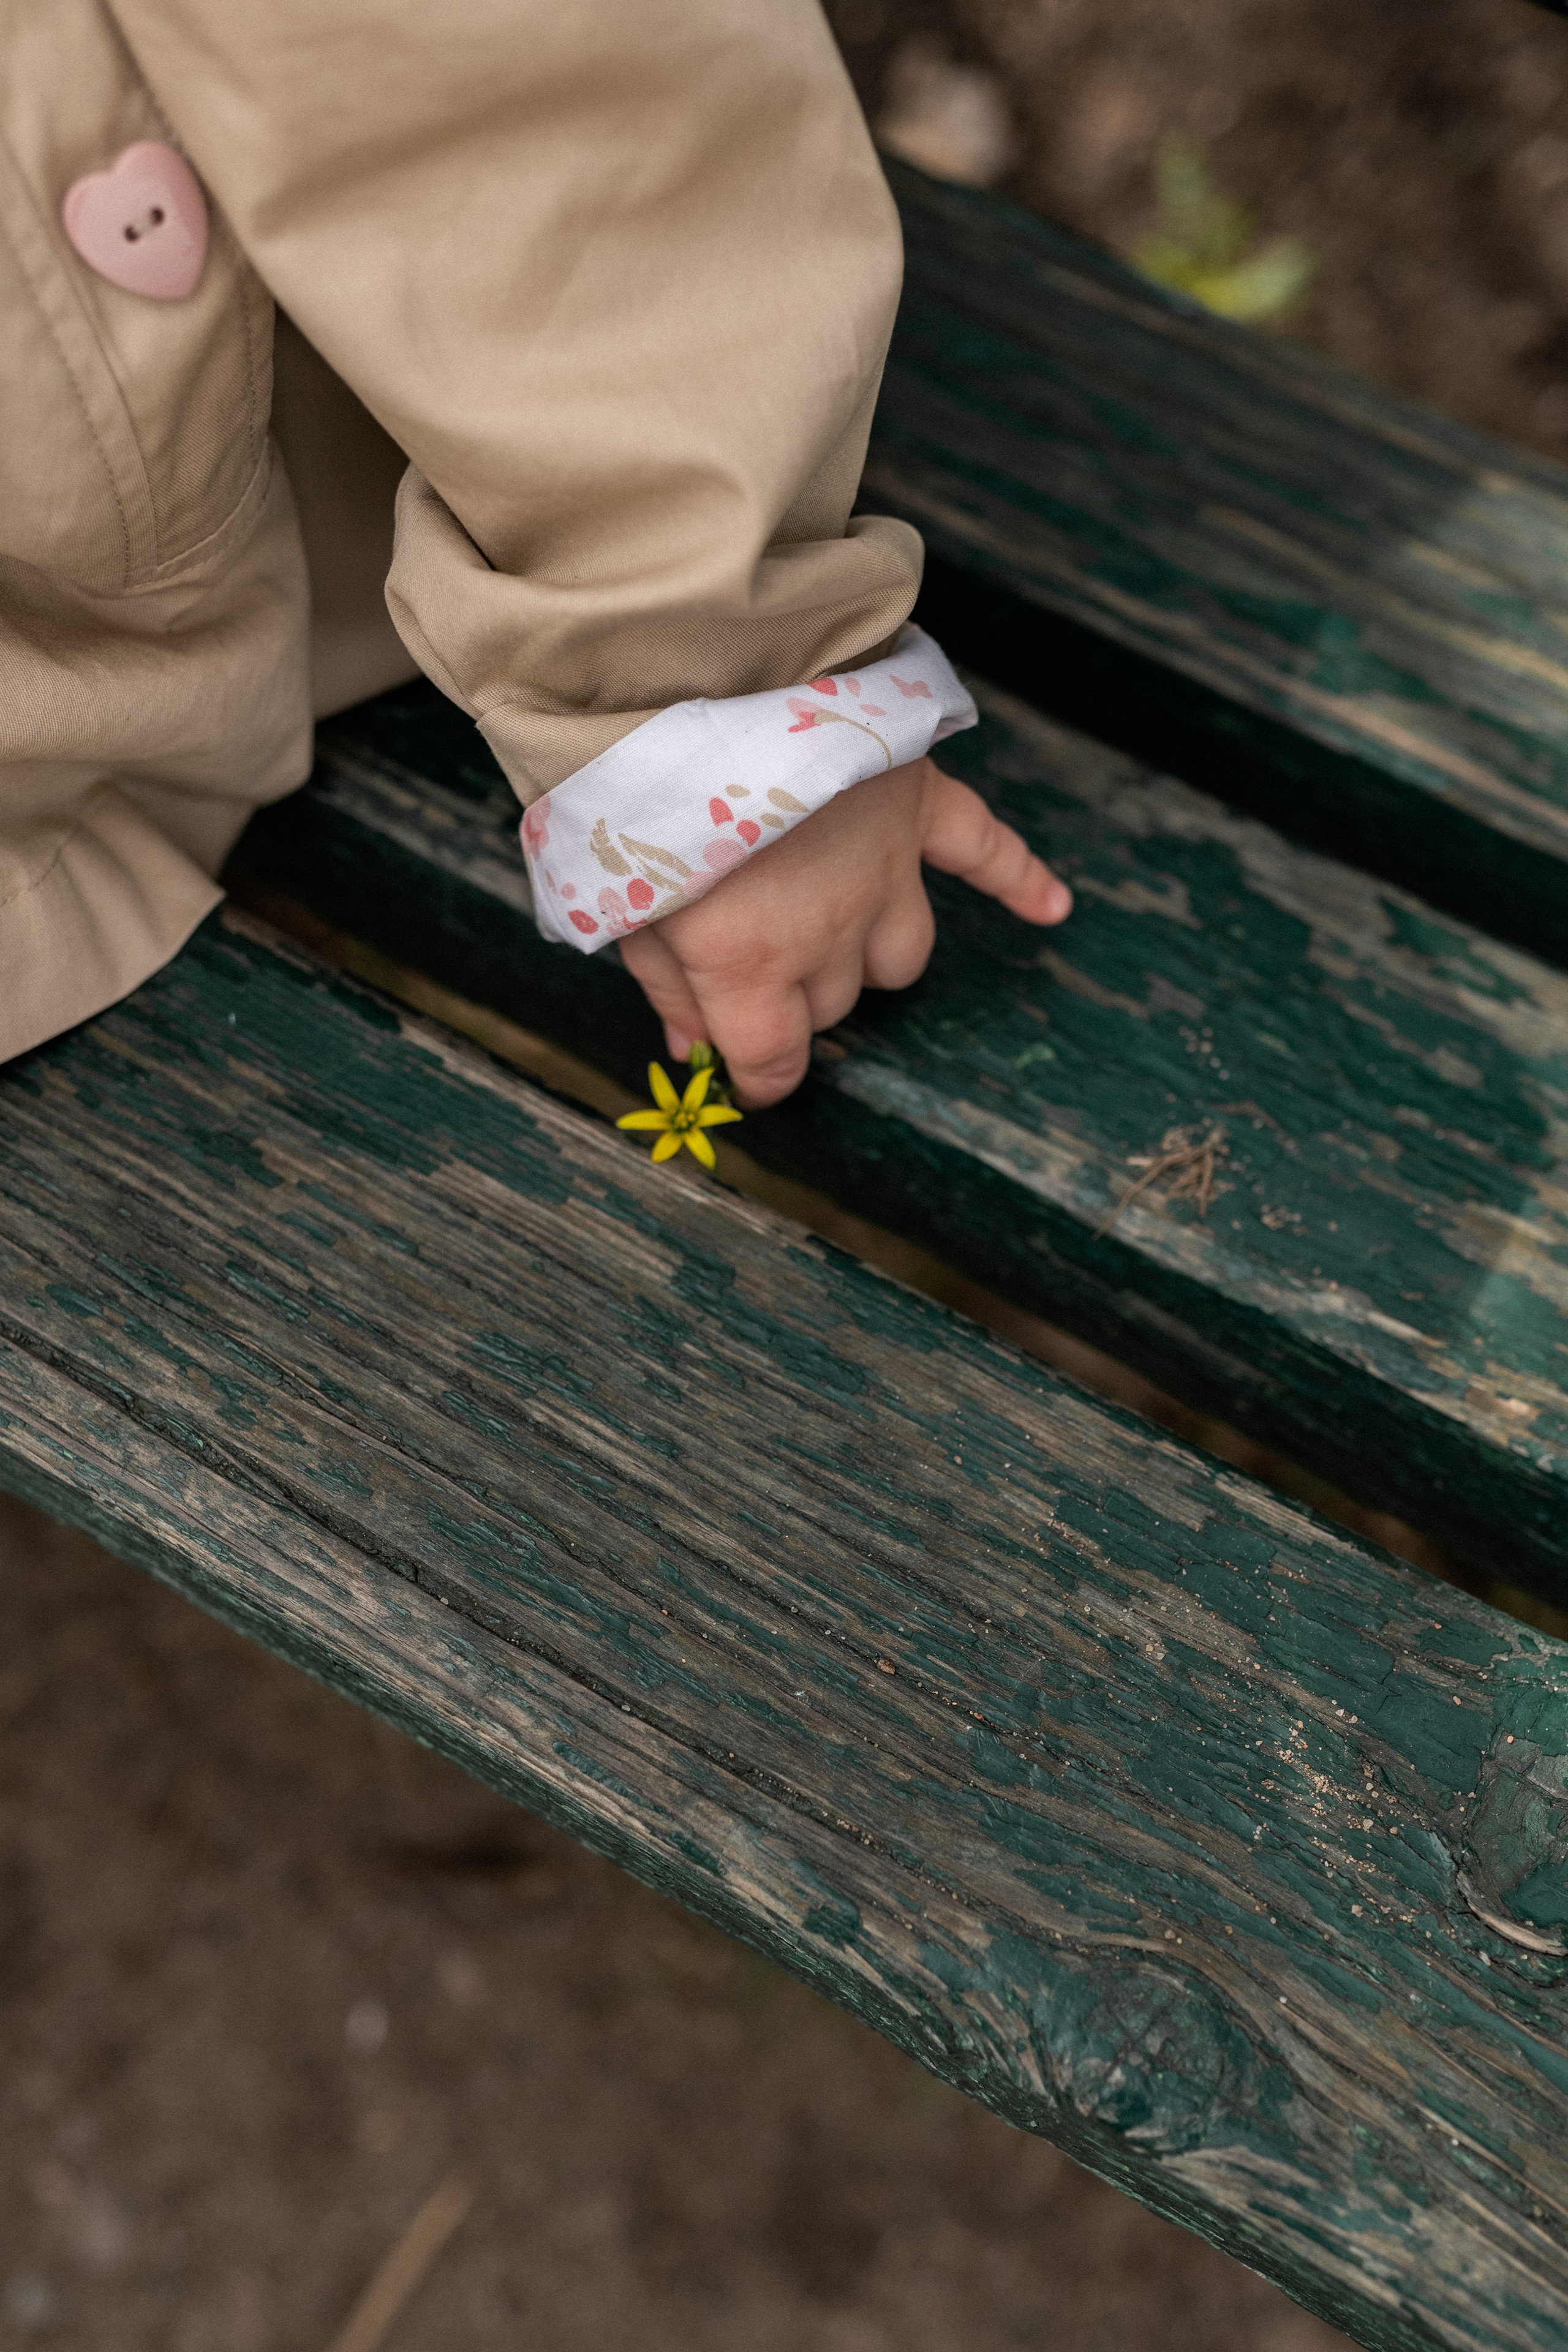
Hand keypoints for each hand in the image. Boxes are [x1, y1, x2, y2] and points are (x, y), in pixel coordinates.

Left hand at [619, 755, 1070, 1107]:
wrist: (701, 667)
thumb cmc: (647, 788)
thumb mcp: (622, 899)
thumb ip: (663, 982)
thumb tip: (691, 1046)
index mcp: (749, 961)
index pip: (774, 1062)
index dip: (758, 1079)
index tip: (745, 1077)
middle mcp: (829, 930)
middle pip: (831, 1005)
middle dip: (792, 998)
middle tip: (745, 953)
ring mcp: (885, 868)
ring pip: (899, 955)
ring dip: (865, 956)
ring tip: (829, 929)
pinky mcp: (916, 803)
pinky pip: (986, 851)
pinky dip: (1022, 881)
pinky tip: (1052, 909)